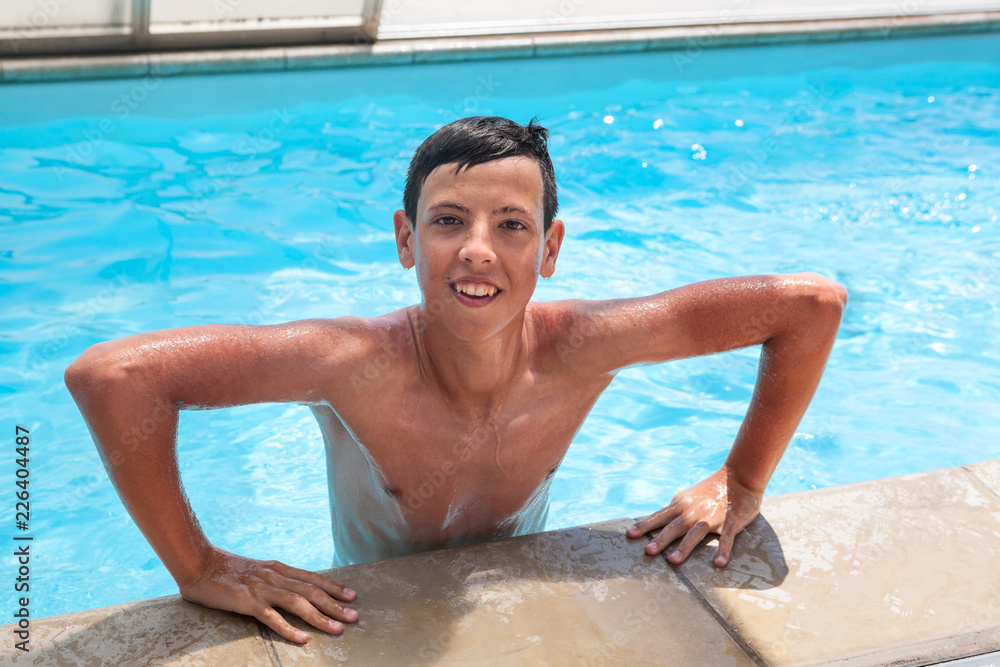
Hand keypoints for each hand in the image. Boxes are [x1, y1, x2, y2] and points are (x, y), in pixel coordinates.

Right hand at [178, 547, 357, 642]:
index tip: (351, 595)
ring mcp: (261, 589)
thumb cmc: (225, 570)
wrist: (198, 563)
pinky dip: (288, 628)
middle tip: (355, 615)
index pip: (312, 578)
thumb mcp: (256, 571)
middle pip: (312, 591)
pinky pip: (271, 617)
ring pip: (298, 603)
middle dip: (335, 604)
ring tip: (337, 628)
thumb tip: (291, 588)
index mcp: (277, 568)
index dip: (334, 587)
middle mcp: (274, 576)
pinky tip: (302, 638)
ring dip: (320, 617)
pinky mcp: (247, 601)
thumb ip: (273, 579)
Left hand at [625, 465, 761, 566]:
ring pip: (696, 532)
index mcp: (682, 504)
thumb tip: (656, 521)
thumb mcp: (687, 496)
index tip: (629, 534)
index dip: (645, 525)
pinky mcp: (731, 521)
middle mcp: (694, 510)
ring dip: (684, 546)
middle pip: (675, 526)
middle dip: (661, 538)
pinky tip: (718, 563)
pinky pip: (727, 538)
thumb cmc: (709, 490)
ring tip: (673, 561)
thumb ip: (673, 509)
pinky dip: (723, 550)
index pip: (660, 516)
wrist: (738, 478)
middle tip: (647, 551)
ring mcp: (712, 516)